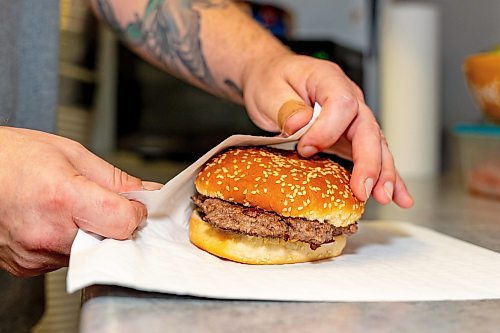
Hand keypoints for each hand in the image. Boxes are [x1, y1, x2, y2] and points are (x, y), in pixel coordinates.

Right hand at [0, 127, 161, 275]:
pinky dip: (70, 241)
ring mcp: (35, 255)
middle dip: (114, 223)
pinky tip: (53, 220)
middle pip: (110, 241)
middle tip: (100, 203)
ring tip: (68, 207)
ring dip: (92, 233)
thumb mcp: (70, 153)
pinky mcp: (27, 267)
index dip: (136, 212)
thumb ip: (115, 179)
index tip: (134, 204)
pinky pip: (66, 258)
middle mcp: (48, 233)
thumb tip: (147, 192)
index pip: (123, 223)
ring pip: (90, 252)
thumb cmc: (11, 157)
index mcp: (62, 198)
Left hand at [242, 54, 412, 207]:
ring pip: (376, 145)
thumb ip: (286, 107)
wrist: (271, 77)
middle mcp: (348, 97)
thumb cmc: (271, 80)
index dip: (327, 130)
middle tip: (361, 189)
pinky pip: (371, 155)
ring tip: (385, 196)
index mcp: (328, 79)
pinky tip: (398, 195)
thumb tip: (301, 123)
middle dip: (368, 161)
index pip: (341, 104)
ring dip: (382, 173)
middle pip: (367, 128)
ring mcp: (352, 118)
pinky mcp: (349, 136)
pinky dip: (384, 176)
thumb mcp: (270, 89)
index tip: (305, 148)